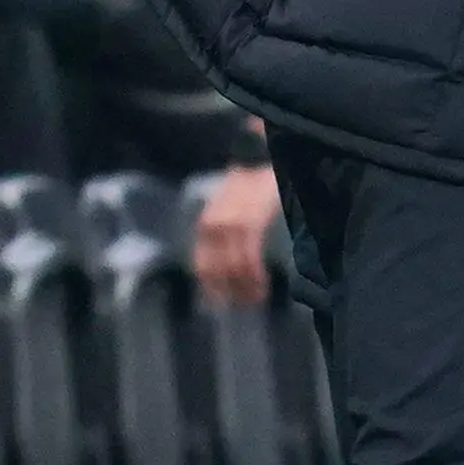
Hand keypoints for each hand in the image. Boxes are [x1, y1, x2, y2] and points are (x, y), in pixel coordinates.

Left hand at [194, 165, 282, 306]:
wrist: (258, 159)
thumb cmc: (247, 188)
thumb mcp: (227, 212)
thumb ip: (224, 235)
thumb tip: (228, 265)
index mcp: (205, 227)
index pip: (202, 266)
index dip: (211, 288)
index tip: (222, 304)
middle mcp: (212, 228)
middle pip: (216, 271)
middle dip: (230, 293)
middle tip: (244, 305)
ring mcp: (230, 226)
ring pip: (234, 268)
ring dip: (245, 287)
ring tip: (256, 297)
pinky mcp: (250, 224)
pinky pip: (250, 258)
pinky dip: (255, 275)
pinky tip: (261, 283)